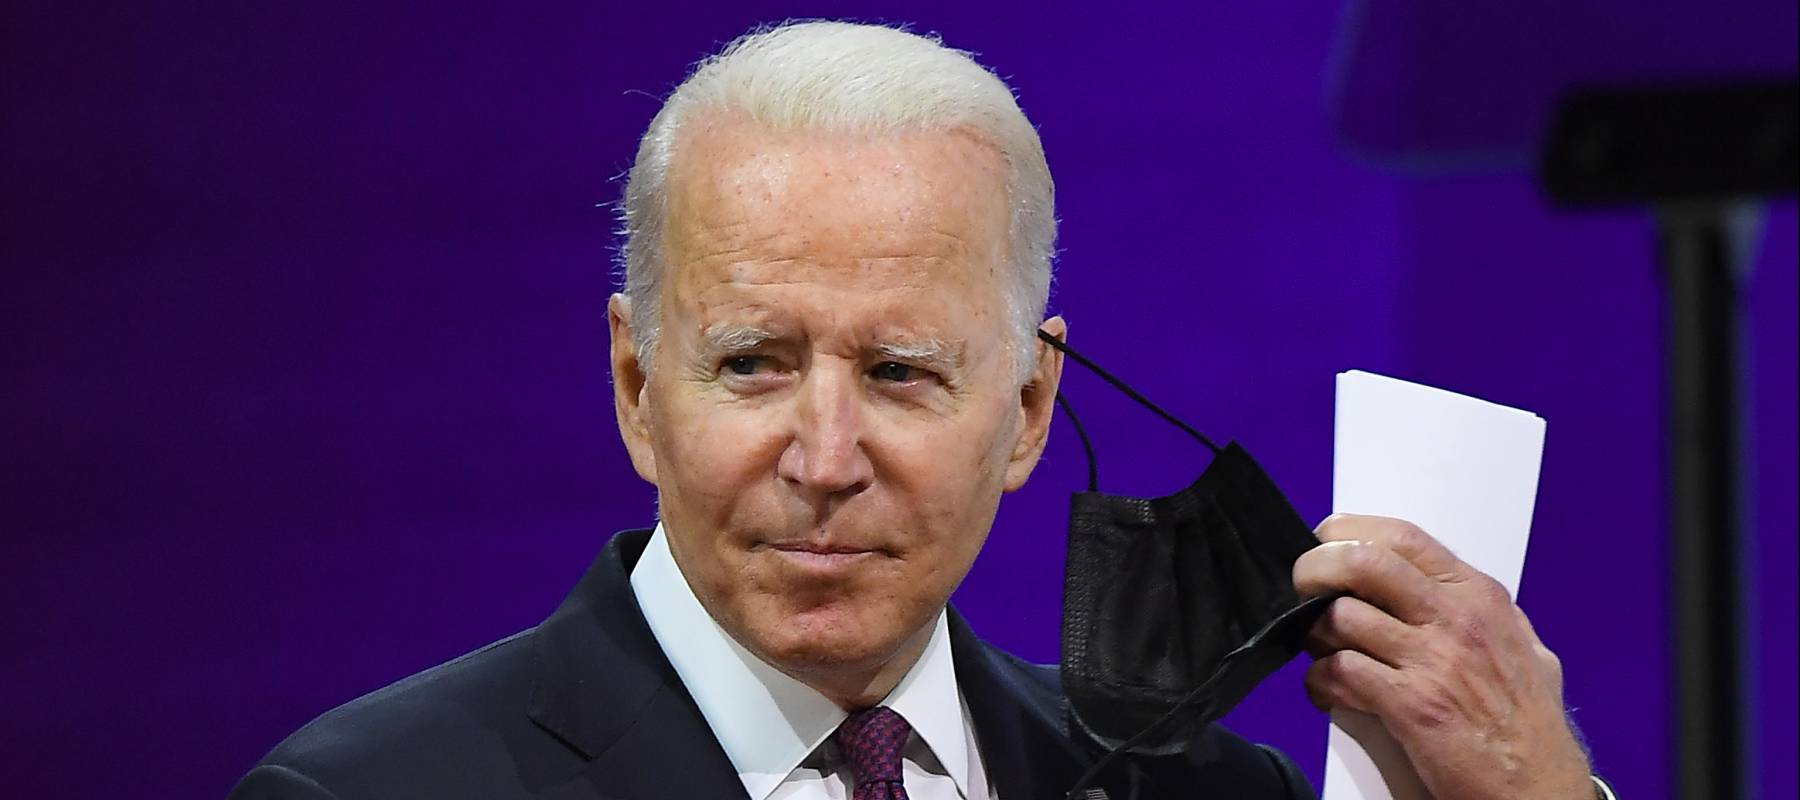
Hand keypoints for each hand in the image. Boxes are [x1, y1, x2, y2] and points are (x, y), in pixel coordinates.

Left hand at [1294, 514, 1593, 799]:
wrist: (1540, 787)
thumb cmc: (1530, 723)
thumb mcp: (1522, 646)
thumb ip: (1478, 611)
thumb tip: (1434, 587)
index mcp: (1478, 595)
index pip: (1401, 536)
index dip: (1349, 532)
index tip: (1323, 541)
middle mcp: (1457, 617)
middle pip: (1362, 562)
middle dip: (1315, 568)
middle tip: (1301, 587)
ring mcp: (1434, 659)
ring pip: (1340, 617)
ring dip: (1314, 634)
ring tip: (1320, 650)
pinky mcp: (1412, 704)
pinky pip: (1339, 673)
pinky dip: (1320, 682)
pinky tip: (1326, 691)